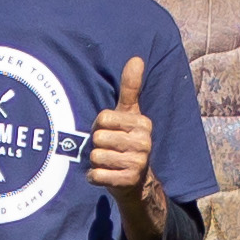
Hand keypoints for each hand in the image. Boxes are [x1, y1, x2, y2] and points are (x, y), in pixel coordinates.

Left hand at [85, 53, 155, 202]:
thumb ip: (130, 88)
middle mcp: (144, 143)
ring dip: (96, 162)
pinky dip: (95, 176)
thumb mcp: (130, 114)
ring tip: (108, 162)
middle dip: (96, 145)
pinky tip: (106, 175)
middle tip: (108, 149)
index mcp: (143, 124)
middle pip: (98, 138)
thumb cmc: (127, 141)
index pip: (103, 118)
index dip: (99, 126)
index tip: (109, 132)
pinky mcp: (127, 182)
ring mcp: (137, 163)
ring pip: (95, 156)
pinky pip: (96, 175)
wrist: (137, 182)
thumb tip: (136, 58)